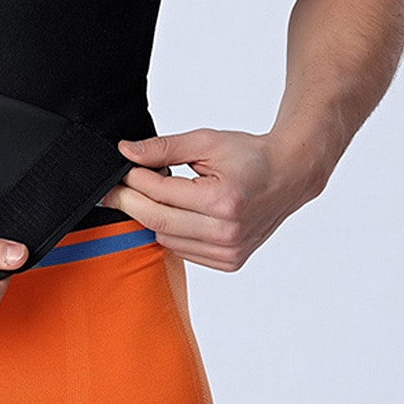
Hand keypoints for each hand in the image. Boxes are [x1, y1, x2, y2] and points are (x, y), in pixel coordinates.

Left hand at [103, 129, 290, 269]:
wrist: (288, 176)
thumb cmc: (250, 157)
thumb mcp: (206, 142)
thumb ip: (164, 148)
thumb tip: (126, 152)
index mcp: (223, 200)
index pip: (160, 194)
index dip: (133, 180)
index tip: (121, 169)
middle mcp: (227, 232)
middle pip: (158, 221)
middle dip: (131, 202)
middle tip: (115, 187)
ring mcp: (229, 252)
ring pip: (166, 239)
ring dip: (155, 216)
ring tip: (161, 193)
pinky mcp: (229, 262)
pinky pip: (182, 250)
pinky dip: (174, 231)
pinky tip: (182, 212)